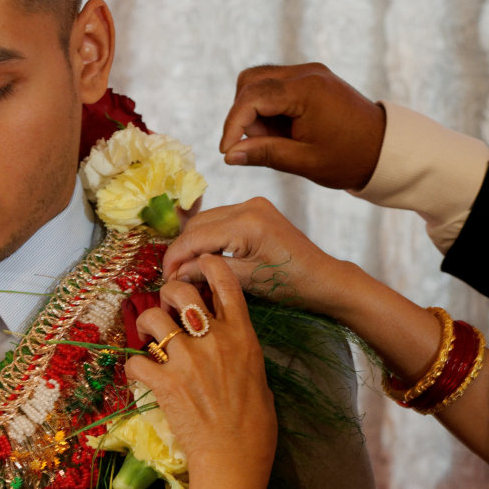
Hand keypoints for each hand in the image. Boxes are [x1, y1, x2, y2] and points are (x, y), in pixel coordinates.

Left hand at [123, 257, 276, 484]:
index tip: (195, 270)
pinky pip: (135, 361)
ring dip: (146, 326)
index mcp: (242, 335)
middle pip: (180, 290)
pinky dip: (134, 368)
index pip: (224, 280)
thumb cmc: (255, 426)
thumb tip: (229, 346)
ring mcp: (187, 360)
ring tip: (150, 341)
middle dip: (167, 294)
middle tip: (166, 311)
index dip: (206, 265)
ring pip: (151, 318)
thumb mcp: (259, 378)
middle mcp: (214, 339)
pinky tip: (142, 377)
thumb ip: (241, 352)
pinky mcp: (164, 383)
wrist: (235, 458)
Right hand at [163, 197, 354, 318]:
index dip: (175, 258)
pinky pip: (222, 221)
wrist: (323, 278)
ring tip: (187, 271)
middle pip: (197, 224)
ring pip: (207, 221)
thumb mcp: (246, 281)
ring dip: (194, 244)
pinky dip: (210, 238)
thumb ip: (208, 271)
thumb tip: (176, 273)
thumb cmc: (291, 284)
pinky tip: (206, 259)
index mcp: (247, 222)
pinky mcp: (257, 210)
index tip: (164, 278)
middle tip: (173, 277)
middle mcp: (248, 205)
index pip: (196, 236)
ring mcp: (254, 204)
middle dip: (182, 250)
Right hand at [220, 63, 385, 189]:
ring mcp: (310, 72)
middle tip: (257, 144)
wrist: (385, 148)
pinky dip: (268, 107)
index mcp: (307, 90)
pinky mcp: (311, 77)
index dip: (233, 124)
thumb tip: (229, 155)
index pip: (252, 97)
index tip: (226, 151)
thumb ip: (265, 154)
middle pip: (250, 81)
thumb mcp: (305, 162)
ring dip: (254, 109)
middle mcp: (307, 72)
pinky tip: (282, 130)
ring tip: (272, 139)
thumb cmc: (349, 158)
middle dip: (243, 114)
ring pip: (259, 80)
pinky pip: (275, 85)